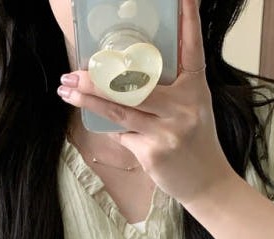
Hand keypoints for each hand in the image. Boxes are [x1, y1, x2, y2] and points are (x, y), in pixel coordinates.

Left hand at [57, 0, 233, 203]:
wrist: (208, 184)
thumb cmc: (196, 143)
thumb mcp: (191, 109)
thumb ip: (167, 92)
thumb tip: (124, 78)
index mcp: (195, 89)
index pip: (191, 48)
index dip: (188, 20)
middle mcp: (183, 107)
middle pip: (134, 85)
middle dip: (98, 78)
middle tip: (73, 72)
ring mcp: (167, 131)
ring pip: (119, 110)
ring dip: (88, 100)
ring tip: (66, 91)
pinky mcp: (153, 153)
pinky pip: (123, 135)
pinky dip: (117, 132)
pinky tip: (118, 132)